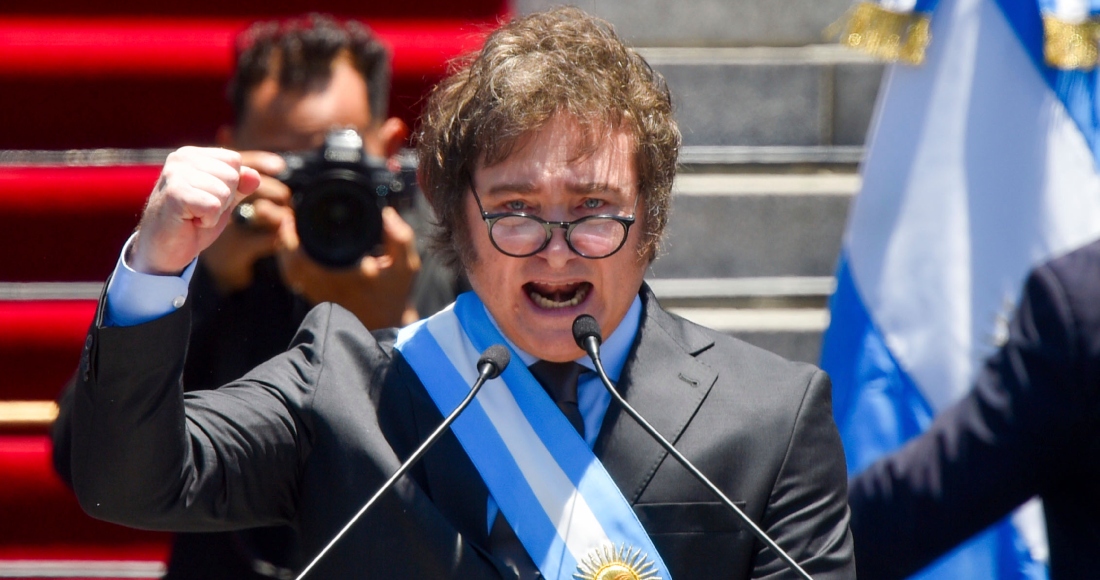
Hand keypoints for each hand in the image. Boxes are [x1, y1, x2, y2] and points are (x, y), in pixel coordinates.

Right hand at [131, 147, 261, 275]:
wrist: (163, 250)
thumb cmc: (191, 223)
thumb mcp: (223, 201)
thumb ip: (240, 185)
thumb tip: (255, 176)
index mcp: (192, 154)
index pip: (234, 160)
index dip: (230, 186)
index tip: (207, 199)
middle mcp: (181, 158)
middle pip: (232, 175)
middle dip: (224, 200)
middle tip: (200, 210)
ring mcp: (175, 174)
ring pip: (224, 191)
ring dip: (215, 212)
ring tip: (193, 215)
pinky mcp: (174, 193)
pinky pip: (214, 206)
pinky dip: (208, 220)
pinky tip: (190, 221)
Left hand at [276, 206, 421, 329]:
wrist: (387, 324)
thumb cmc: (395, 293)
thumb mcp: (407, 265)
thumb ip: (400, 238)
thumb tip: (388, 214)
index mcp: (351, 274)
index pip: (315, 254)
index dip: (295, 236)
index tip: (294, 217)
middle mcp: (332, 285)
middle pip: (293, 263)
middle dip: (284, 240)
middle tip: (286, 220)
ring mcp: (321, 294)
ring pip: (290, 272)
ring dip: (284, 251)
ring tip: (287, 231)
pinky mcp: (316, 297)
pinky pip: (294, 279)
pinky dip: (288, 263)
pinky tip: (292, 250)